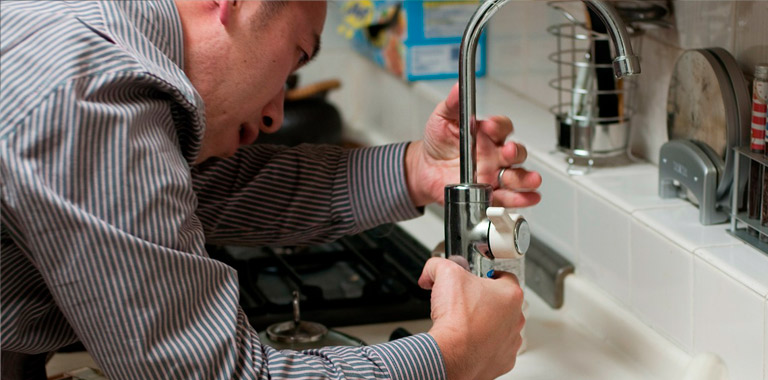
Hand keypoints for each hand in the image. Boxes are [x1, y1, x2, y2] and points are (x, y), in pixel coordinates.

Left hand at [405, 82, 541, 206]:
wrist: (425, 169)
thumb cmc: (438, 142)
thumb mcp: (442, 118)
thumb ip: (453, 104)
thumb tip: (458, 87)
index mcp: (487, 135)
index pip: (502, 127)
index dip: (498, 126)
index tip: (487, 127)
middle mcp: (495, 154)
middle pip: (516, 153)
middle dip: (515, 152)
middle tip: (507, 152)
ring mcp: (494, 174)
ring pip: (517, 176)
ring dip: (526, 178)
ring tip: (530, 180)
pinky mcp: (490, 193)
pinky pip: (508, 197)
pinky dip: (521, 199)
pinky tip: (528, 198)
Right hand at [419, 258, 524, 379]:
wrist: (452, 354)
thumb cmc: (457, 319)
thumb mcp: (445, 274)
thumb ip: (438, 265)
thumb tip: (432, 270)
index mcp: (510, 295)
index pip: (505, 277)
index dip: (487, 276)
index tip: (477, 279)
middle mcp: (515, 318)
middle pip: (503, 303)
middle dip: (485, 301)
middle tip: (466, 301)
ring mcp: (511, 341)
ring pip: (501, 327)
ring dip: (486, 324)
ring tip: (466, 323)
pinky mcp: (503, 360)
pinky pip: (495, 349)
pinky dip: (483, 345)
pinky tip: (468, 341)